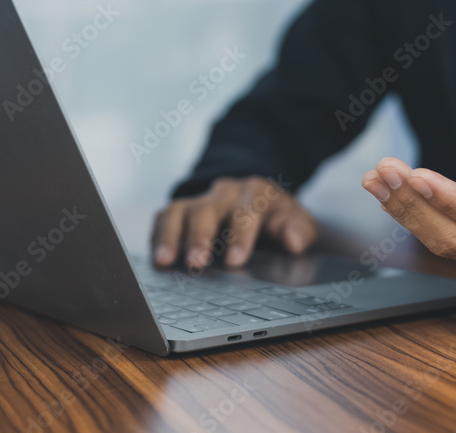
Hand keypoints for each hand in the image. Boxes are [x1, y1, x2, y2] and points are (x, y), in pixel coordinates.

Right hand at [150, 176, 316, 269]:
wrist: (258, 199)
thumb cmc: (277, 217)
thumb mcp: (297, 221)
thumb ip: (299, 230)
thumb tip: (293, 240)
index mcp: (256, 194)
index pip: (247, 211)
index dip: (241, 235)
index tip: (236, 259)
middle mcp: (225, 193)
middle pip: (207, 209)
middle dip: (200, 236)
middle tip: (197, 262)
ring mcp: (201, 200)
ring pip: (179, 210)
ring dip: (170, 235)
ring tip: (164, 260)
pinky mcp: (182, 211)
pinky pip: (164, 216)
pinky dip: (157, 235)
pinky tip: (156, 257)